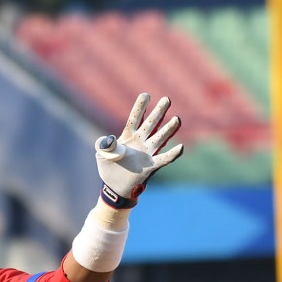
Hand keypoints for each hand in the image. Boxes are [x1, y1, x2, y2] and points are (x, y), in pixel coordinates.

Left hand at [95, 93, 183, 207]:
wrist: (114, 187)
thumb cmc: (108, 168)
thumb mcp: (101, 155)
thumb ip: (104, 145)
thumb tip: (109, 139)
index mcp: (127, 136)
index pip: (135, 118)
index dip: (140, 107)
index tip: (146, 95)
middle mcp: (140, 141)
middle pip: (151, 123)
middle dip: (159, 112)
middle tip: (167, 99)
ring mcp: (147, 152)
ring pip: (160, 138)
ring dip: (168, 129)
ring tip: (177, 119)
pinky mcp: (151, 165)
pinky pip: (164, 159)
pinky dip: (172, 154)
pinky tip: (180, 148)